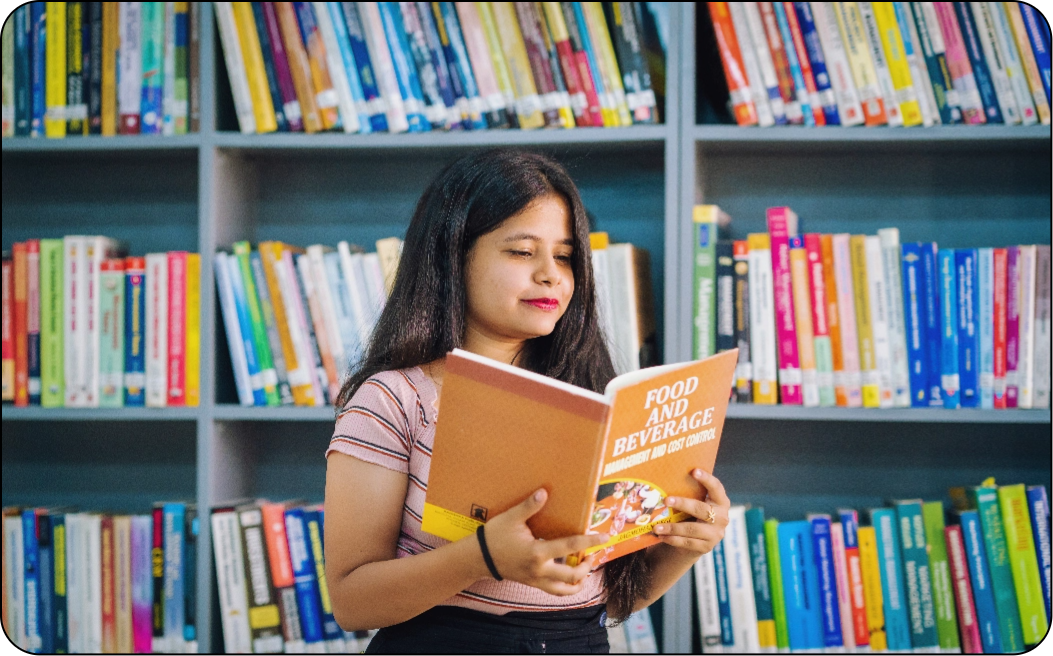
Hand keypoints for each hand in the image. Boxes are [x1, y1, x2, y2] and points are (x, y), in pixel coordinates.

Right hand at [480, 489, 606, 595]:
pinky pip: (554, 591)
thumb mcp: (511, 518)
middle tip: (595, 555)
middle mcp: (540, 570)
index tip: (605, 538)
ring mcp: (536, 580)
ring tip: (586, 570)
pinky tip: (570, 578)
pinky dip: (566, 587)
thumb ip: (529, 506)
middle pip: (573, 574)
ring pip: (565, 590)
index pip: (570, 546)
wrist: (479, 558)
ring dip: (579, 582)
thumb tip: (544, 492)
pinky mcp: (532, 584)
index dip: (590, 542)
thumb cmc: (495, 536)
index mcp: (538, 552)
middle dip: (587, 566)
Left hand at [651, 469, 729, 555]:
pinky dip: (672, 539)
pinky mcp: (706, 547)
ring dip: (672, 527)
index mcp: (721, 502)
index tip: (694, 471)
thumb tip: (665, 479)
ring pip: (691, 529)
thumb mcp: (696, 503)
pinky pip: (687, 542)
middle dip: (683, 504)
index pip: (716, 488)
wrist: (698, 542)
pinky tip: (661, 536)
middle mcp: (722, 517)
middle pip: (701, 509)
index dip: (707, 479)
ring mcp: (715, 534)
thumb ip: (690, 494)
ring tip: (656, 526)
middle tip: (666, 500)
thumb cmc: (693, 515)